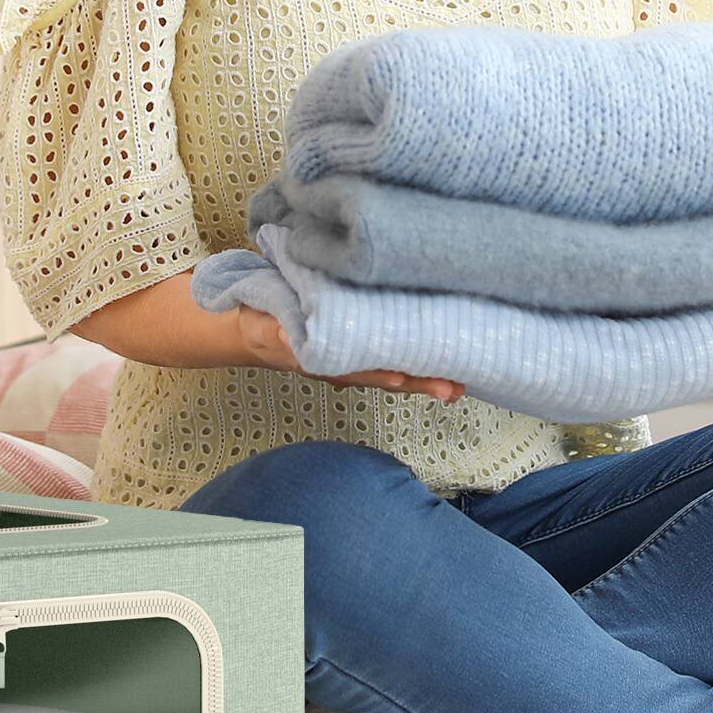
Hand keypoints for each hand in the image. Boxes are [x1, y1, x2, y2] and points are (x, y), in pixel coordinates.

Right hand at [231, 306, 465, 403]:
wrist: (254, 329)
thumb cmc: (262, 324)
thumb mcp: (263, 326)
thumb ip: (275, 331)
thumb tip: (286, 332)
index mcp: (324, 358)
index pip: (358, 369)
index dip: (382, 374)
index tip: (405, 379)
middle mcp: (345, 363)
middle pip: (387, 376)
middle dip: (420, 383)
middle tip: (452, 389)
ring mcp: (354, 357)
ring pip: (394, 370)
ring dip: (424, 378)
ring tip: (458, 386)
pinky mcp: (360, 343)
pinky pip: (390, 356)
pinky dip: (414, 360)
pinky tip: (440, 360)